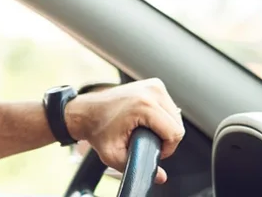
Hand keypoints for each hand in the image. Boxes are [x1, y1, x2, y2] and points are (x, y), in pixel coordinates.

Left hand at [64, 78, 184, 183]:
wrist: (84, 112)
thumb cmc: (96, 130)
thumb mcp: (113, 155)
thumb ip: (136, 167)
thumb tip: (161, 177)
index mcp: (144, 105)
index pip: (175, 133)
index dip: (166, 148)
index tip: (151, 150)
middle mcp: (151, 91)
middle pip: (177, 124)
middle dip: (164, 138)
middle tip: (144, 141)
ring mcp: (153, 85)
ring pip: (175, 116)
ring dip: (164, 127)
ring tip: (143, 131)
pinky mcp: (153, 84)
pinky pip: (168, 107)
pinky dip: (161, 117)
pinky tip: (145, 121)